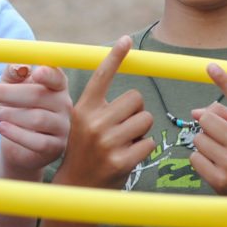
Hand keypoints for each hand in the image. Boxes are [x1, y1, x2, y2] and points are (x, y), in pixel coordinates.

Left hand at [0, 63, 72, 178]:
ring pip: (37, 119)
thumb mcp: (10, 85)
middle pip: (38, 95)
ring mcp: (62, 126)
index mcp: (56, 84)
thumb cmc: (16, 107)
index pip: (56, 76)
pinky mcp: (56, 147)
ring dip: (10, 114)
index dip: (48, 74)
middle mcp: (64, 104)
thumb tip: (19, 67)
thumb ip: (14, 72)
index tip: (36, 72)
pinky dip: (16, 134)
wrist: (17, 144)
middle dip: (6, 93)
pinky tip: (2, 127)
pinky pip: (38, 142)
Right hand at [55, 36, 154, 189]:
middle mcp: (94, 122)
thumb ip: (101, 104)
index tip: (126, 40)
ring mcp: (107, 142)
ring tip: (125, 141)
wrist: (77, 186)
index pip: (102, 75)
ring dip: (142, 130)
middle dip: (136, 111)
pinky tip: (129, 156)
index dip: (115, 56)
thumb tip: (130, 89)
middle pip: (136, 98)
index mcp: (84, 108)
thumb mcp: (84, 121)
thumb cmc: (86, 149)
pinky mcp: (121, 161)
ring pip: (146, 119)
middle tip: (123, 126)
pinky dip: (144, 148)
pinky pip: (149, 142)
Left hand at [190, 63, 226, 196]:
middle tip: (222, 138)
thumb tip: (195, 112)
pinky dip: (201, 160)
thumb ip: (226, 117)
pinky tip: (216, 167)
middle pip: (206, 119)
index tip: (211, 67)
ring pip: (198, 139)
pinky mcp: (219, 180)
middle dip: (209, 126)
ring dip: (205, 144)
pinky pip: (194, 158)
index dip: (224, 81)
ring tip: (222, 155)